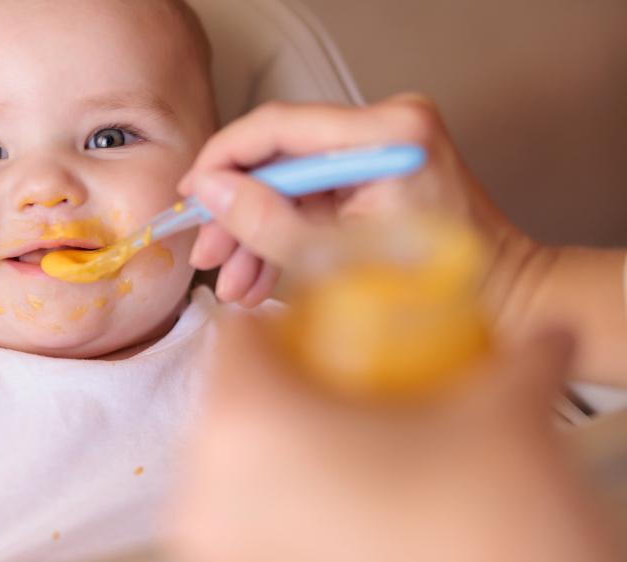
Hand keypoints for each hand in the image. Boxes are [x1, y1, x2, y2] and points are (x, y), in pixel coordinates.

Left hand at [164, 313, 625, 561]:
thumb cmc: (484, 541)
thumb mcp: (506, 428)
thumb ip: (515, 363)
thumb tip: (541, 337)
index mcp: (244, 425)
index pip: (240, 337)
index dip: (292, 326)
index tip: (338, 333)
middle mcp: (203, 493)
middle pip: (234, 407)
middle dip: (294, 395)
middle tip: (364, 400)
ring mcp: (215, 560)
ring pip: (236, 474)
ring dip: (292, 459)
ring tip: (371, 465)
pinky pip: (249, 532)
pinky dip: (289, 514)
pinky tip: (363, 520)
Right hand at [179, 94, 535, 310]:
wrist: (500, 305)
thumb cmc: (436, 291)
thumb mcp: (331, 259)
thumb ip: (264, 221)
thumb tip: (208, 191)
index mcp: (388, 133)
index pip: (280, 127)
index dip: (224, 159)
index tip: (191, 193)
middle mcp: (388, 126)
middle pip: (282, 156)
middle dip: (238, 208)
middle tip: (206, 249)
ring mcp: (383, 148)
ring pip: (292, 182)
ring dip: (256, 231)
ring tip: (231, 281)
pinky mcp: (377, 172)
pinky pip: (313, 197)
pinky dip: (285, 234)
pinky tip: (257, 276)